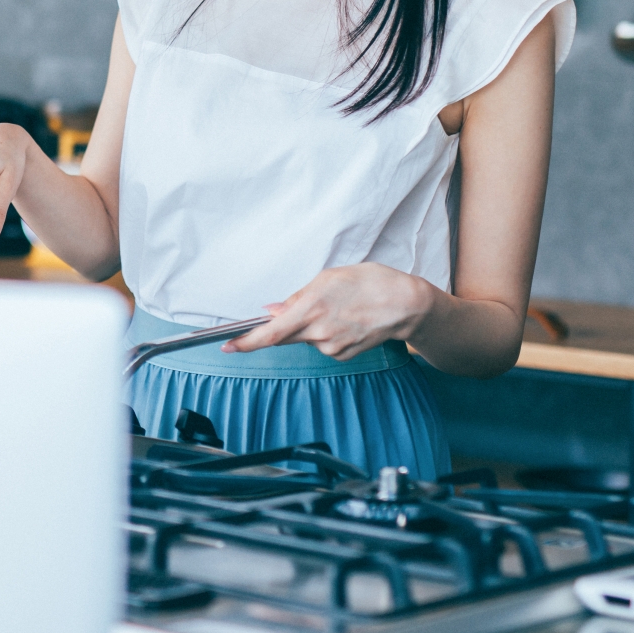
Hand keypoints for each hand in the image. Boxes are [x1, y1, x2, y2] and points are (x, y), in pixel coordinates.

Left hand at [223, 264, 434, 359]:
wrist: (406, 304)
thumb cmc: (370, 282)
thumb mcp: (329, 278)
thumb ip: (297, 297)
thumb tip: (274, 311)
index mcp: (311, 309)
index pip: (270, 334)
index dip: (246, 342)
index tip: (227, 346)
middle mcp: (319, 333)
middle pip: (287, 335)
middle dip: (286, 324)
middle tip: (310, 306)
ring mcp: (332, 347)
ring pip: (307, 338)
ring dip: (312, 325)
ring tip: (339, 306)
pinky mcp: (343, 354)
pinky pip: (324, 343)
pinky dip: (327, 332)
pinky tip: (346, 319)